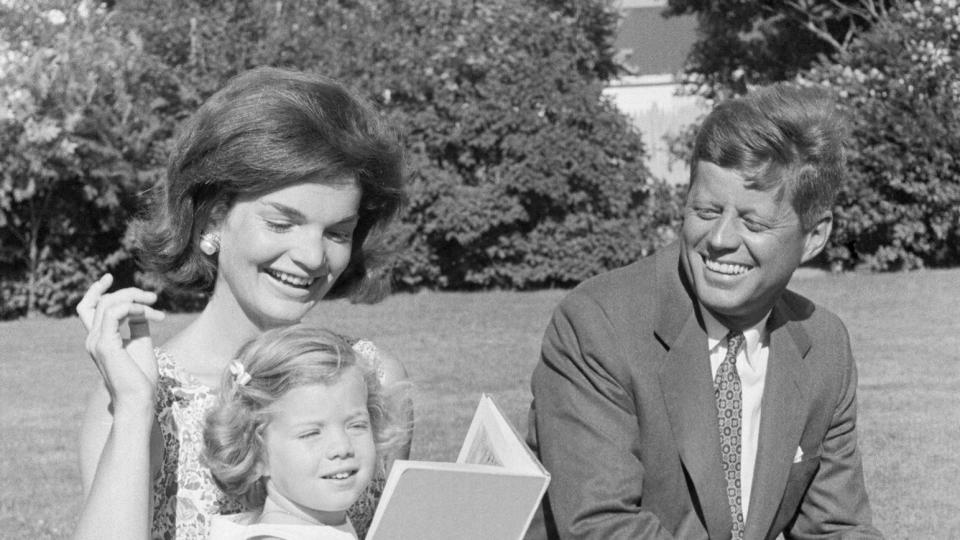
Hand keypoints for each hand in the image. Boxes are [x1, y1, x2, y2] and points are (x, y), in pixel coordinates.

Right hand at [77, 274, 164, 411]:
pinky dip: (135, 307)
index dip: (95, 290)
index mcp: (99, 339)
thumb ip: (137, 326)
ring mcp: (96, 341)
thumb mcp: (141, 344)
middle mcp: (93, 339)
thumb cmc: (141, 377)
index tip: (109, 277)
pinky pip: (116, 312)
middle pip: (100, 301)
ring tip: (155, 304)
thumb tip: (142, 309)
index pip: (88, 308)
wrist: (139, 400)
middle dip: (127, 292)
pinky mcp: (105, 344)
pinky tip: (152, 314)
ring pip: (108, 303)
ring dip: (135, 298)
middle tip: (152, 296)